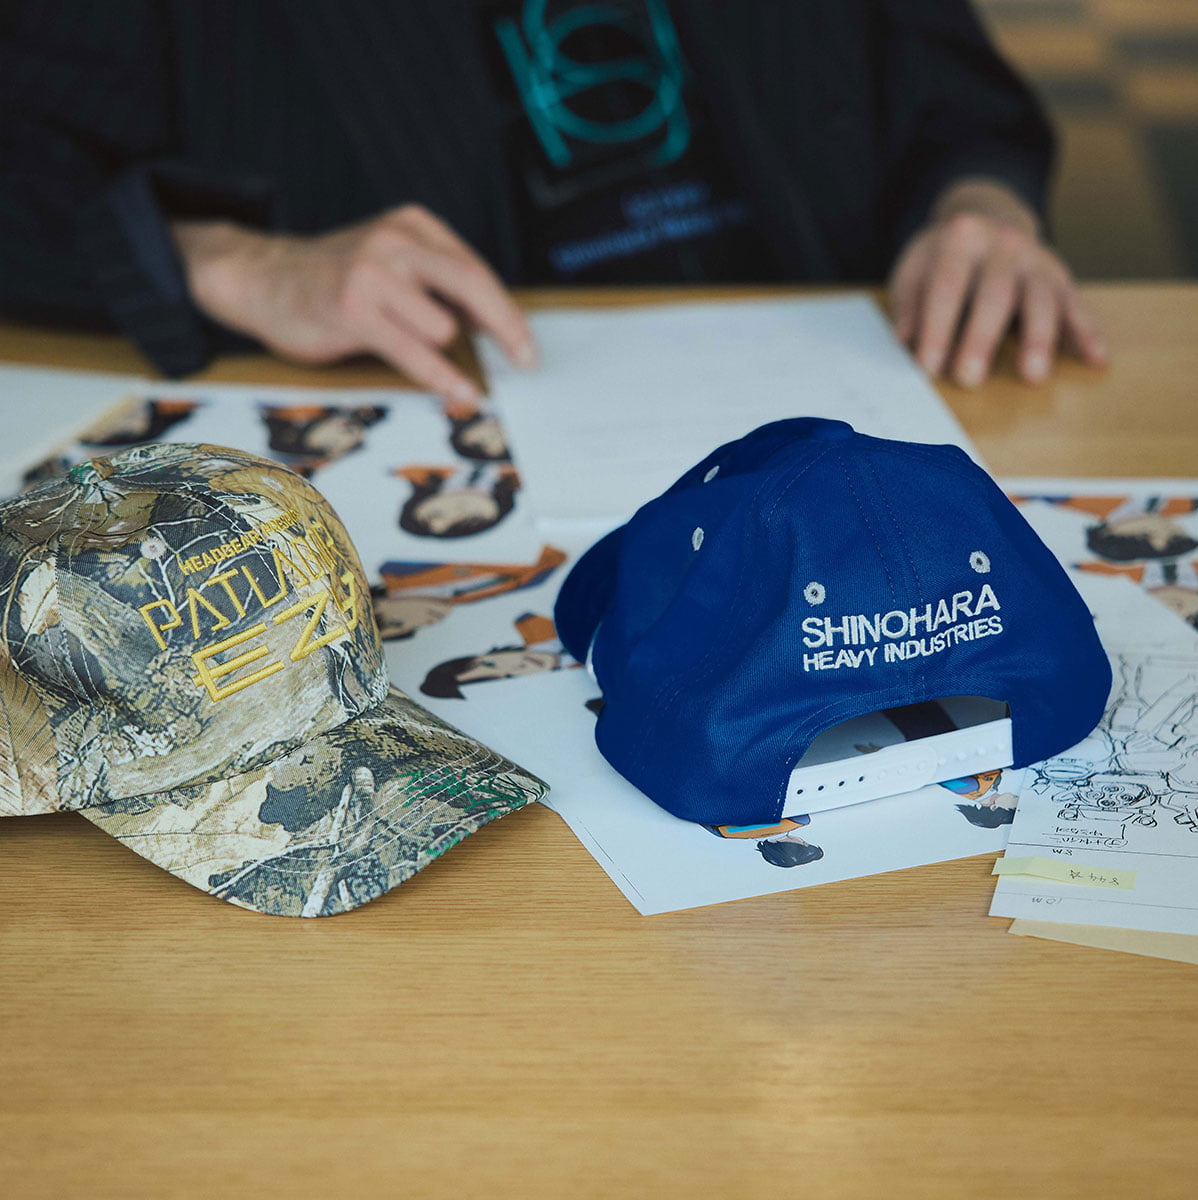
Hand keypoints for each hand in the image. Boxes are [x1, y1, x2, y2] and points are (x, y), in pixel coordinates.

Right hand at [172, 206, 535, 402]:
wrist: (260, 279)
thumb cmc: (334, 281)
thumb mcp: (391, 264)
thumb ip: (438, 285)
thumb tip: (494, 327)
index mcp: (412, 226)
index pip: (475, 270)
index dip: (506, 312)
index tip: (526, 345)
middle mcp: (394, 241)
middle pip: (472, 285)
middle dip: (506, 328)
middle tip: (527, 362)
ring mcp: (372, 273)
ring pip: (442, 324)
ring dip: (440, 350)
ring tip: (406, 348)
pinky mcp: (353, 308)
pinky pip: (414, 351)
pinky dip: (442, 377)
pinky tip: (460, 393)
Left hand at [887, 178, 1107, 386]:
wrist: (986, 216)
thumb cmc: (943, 257)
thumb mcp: (915, 269)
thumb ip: (909, 305)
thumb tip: (905, 341)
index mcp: (962, 238)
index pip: (947, 286)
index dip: (937, 328)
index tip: (928, 366)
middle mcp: (1004, 244)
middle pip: (996, 294)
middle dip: (981, 338)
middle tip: (969, 378)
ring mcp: (1037, 260)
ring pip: (1042, 299)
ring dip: (1039, 339)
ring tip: (1033, 376)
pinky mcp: (1061, 277)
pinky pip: (1076, 305)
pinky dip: (1087, 333)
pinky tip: (1096, 358)